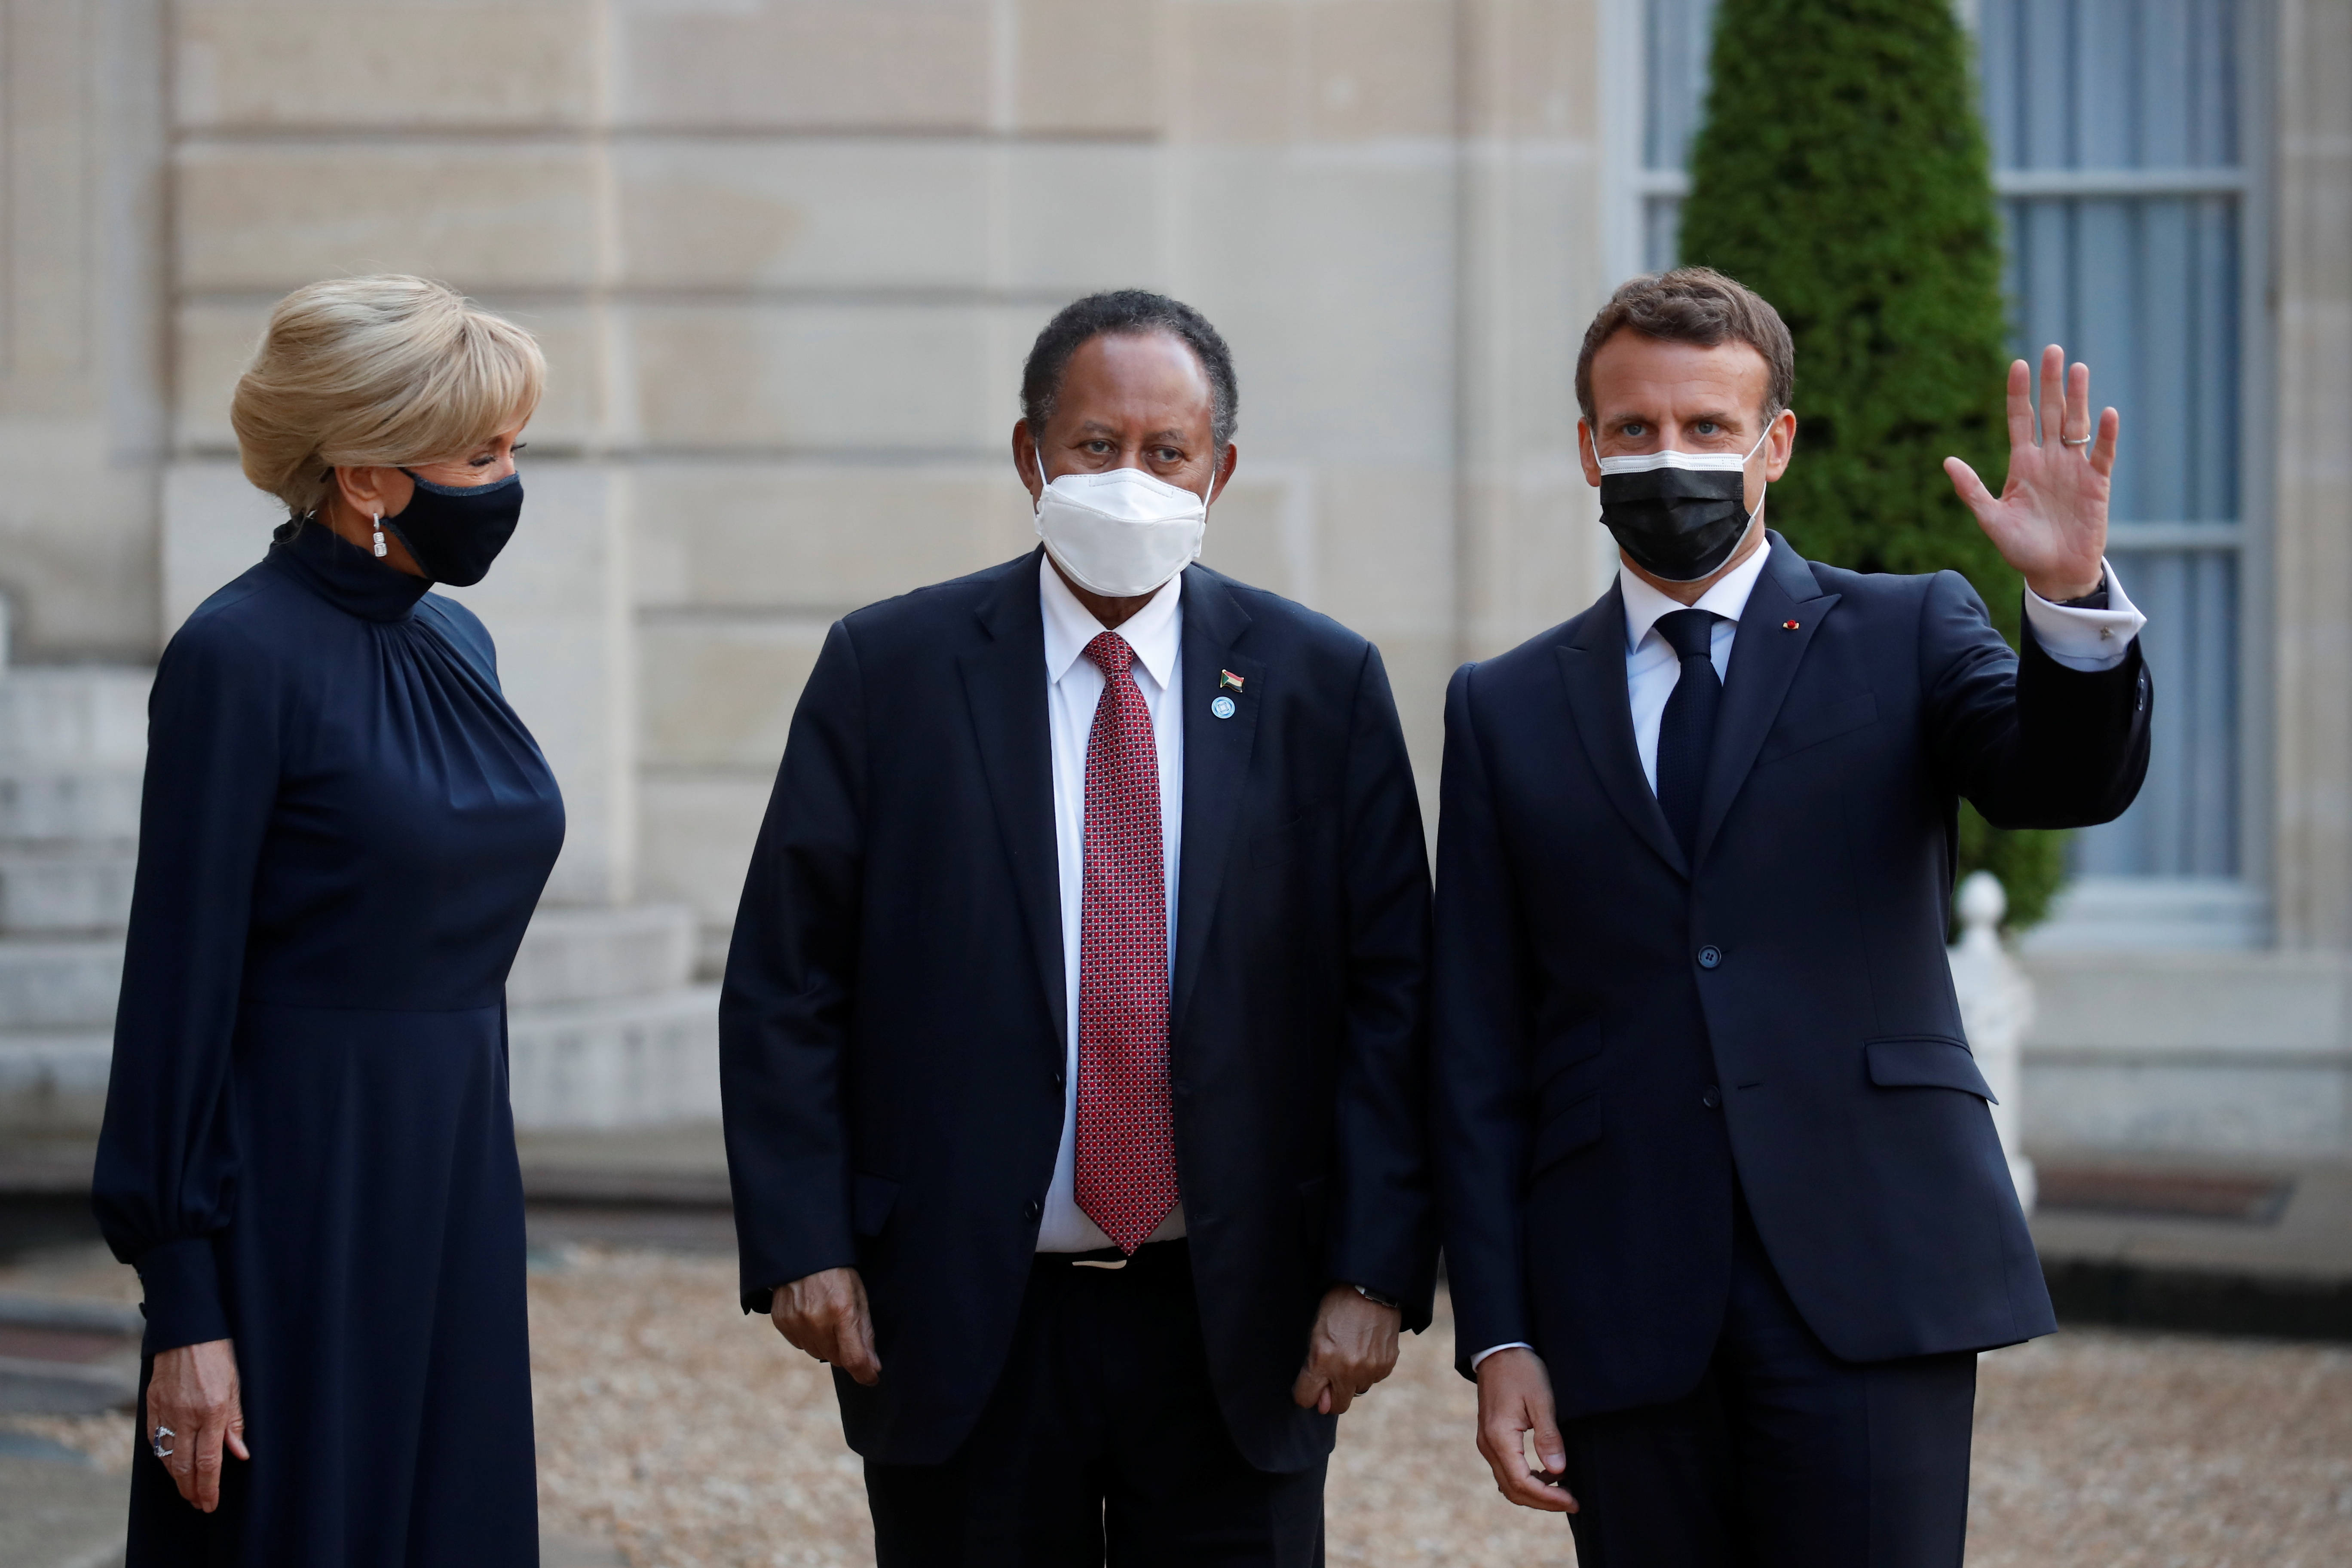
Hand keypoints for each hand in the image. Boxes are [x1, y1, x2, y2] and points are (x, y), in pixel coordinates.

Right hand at [145, 1338, 248, 1511]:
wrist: (187, 1332)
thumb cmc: (218, 1356)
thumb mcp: (236, 1386)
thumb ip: (235, 1423)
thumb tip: (239, 1454)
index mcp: (212, 1410)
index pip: (209, 1461)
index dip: (209, 1487)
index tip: (210, 1503)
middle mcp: (186, 1415)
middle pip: (185, 1465)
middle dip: (191, 1490)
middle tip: (198, 1504)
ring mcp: (165, 1411)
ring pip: (167, 1457)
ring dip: (177, 1478)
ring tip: (187, 1490)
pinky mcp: (151, 1405)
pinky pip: (154, 1440)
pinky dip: (162, 1457)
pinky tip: (171, 1466)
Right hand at [769, 1266, 879, 1385]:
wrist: (804, 1254)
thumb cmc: (838, 1274)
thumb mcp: (859, 1297)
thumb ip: (866, 1334)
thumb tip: (872, 1368)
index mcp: (841, 1310)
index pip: (853, 1357)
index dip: (865, 1373)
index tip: (872, 1378)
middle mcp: (816, 1319)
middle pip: (836, 1358)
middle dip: (845, 1351)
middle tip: (845, 1329)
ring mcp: (796, 1321)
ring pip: (817, 1353)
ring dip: (826, 1344)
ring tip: (827, 1318)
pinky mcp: (781, 1322)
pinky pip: (800, 1344)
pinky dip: (809, 1337)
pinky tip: (812, 1316)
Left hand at [1290, 1285, 1400, 1415]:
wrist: (1371, 1290)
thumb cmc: (1338, 1308)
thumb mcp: (1316, 1333)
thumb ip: (1313, 1368)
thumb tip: (1320, 1403)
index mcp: (1323, 1359)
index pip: (1306, 1398)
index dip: (1305, 1393)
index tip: (1308, 1387)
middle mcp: (1347, 1370)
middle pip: (1336, 1406)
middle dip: (1330, 1397)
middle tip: (1331, 1379)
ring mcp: (1370, 1369)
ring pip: (1357, 1391)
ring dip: (1351, 1380)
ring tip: (1352, 1352)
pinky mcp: (1386, 1366)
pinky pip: (1373, 1379)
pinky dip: (1367, 1370)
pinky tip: (1366, 1349)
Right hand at [1475, 1347, 1574, 1512]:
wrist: (1499, 1350)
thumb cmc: (1522, 1371)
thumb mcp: (1542, 1400)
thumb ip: (1549, 1437)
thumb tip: (1559, 1471)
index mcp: (1499, 1437)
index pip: (1522, 1483)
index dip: (1548, 1498)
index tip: (1573, 1500)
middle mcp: (1488, 1444)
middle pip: (1513, 1490)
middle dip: (1543, 1502)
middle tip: (1572, 1501)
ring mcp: (1486, 1442)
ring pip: (1508, 1483)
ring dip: (1535, 1492)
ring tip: (1563, 1488)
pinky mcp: (1491, 1438)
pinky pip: (1506, 1470)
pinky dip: (1526, 1479)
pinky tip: (1548, 1473)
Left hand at [1944, 344, 2117, 601]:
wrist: (2054, 573)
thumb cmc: (2021, 549)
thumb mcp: (1991, 519)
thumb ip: (1971, 490)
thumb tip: (1947, 461)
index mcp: (2023, 464)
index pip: (2020, 419)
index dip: (2019, 393)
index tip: (2018, 364)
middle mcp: (2050, 459)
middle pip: (2052, 412)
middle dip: (2051, 383)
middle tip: (2052, 350)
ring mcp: (2074, 469)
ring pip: (2077, 425)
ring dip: (2078, 398)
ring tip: (2078, 368)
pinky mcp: (2097, 484)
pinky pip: (2102, 454)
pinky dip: (2105, 435)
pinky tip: (2106, 413)